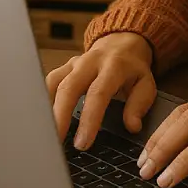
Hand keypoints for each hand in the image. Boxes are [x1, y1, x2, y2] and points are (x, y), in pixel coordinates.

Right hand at [45, 32, 155, 150]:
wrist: (121, 44)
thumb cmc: (133, 69)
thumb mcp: (146, 84)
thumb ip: (139, 104)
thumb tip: (132, 126)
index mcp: (113, 66)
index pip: (98, 94)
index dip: (89, 119)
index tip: (83, 143)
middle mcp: (90, 62)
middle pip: (69, 88)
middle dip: (60, 117)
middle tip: (56, 143)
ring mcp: (73, 64)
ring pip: (53, 84)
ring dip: (47, 110)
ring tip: (46, 135)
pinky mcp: (63, 68)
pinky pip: (48, 83)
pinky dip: (42, 101)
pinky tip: (42, 120)